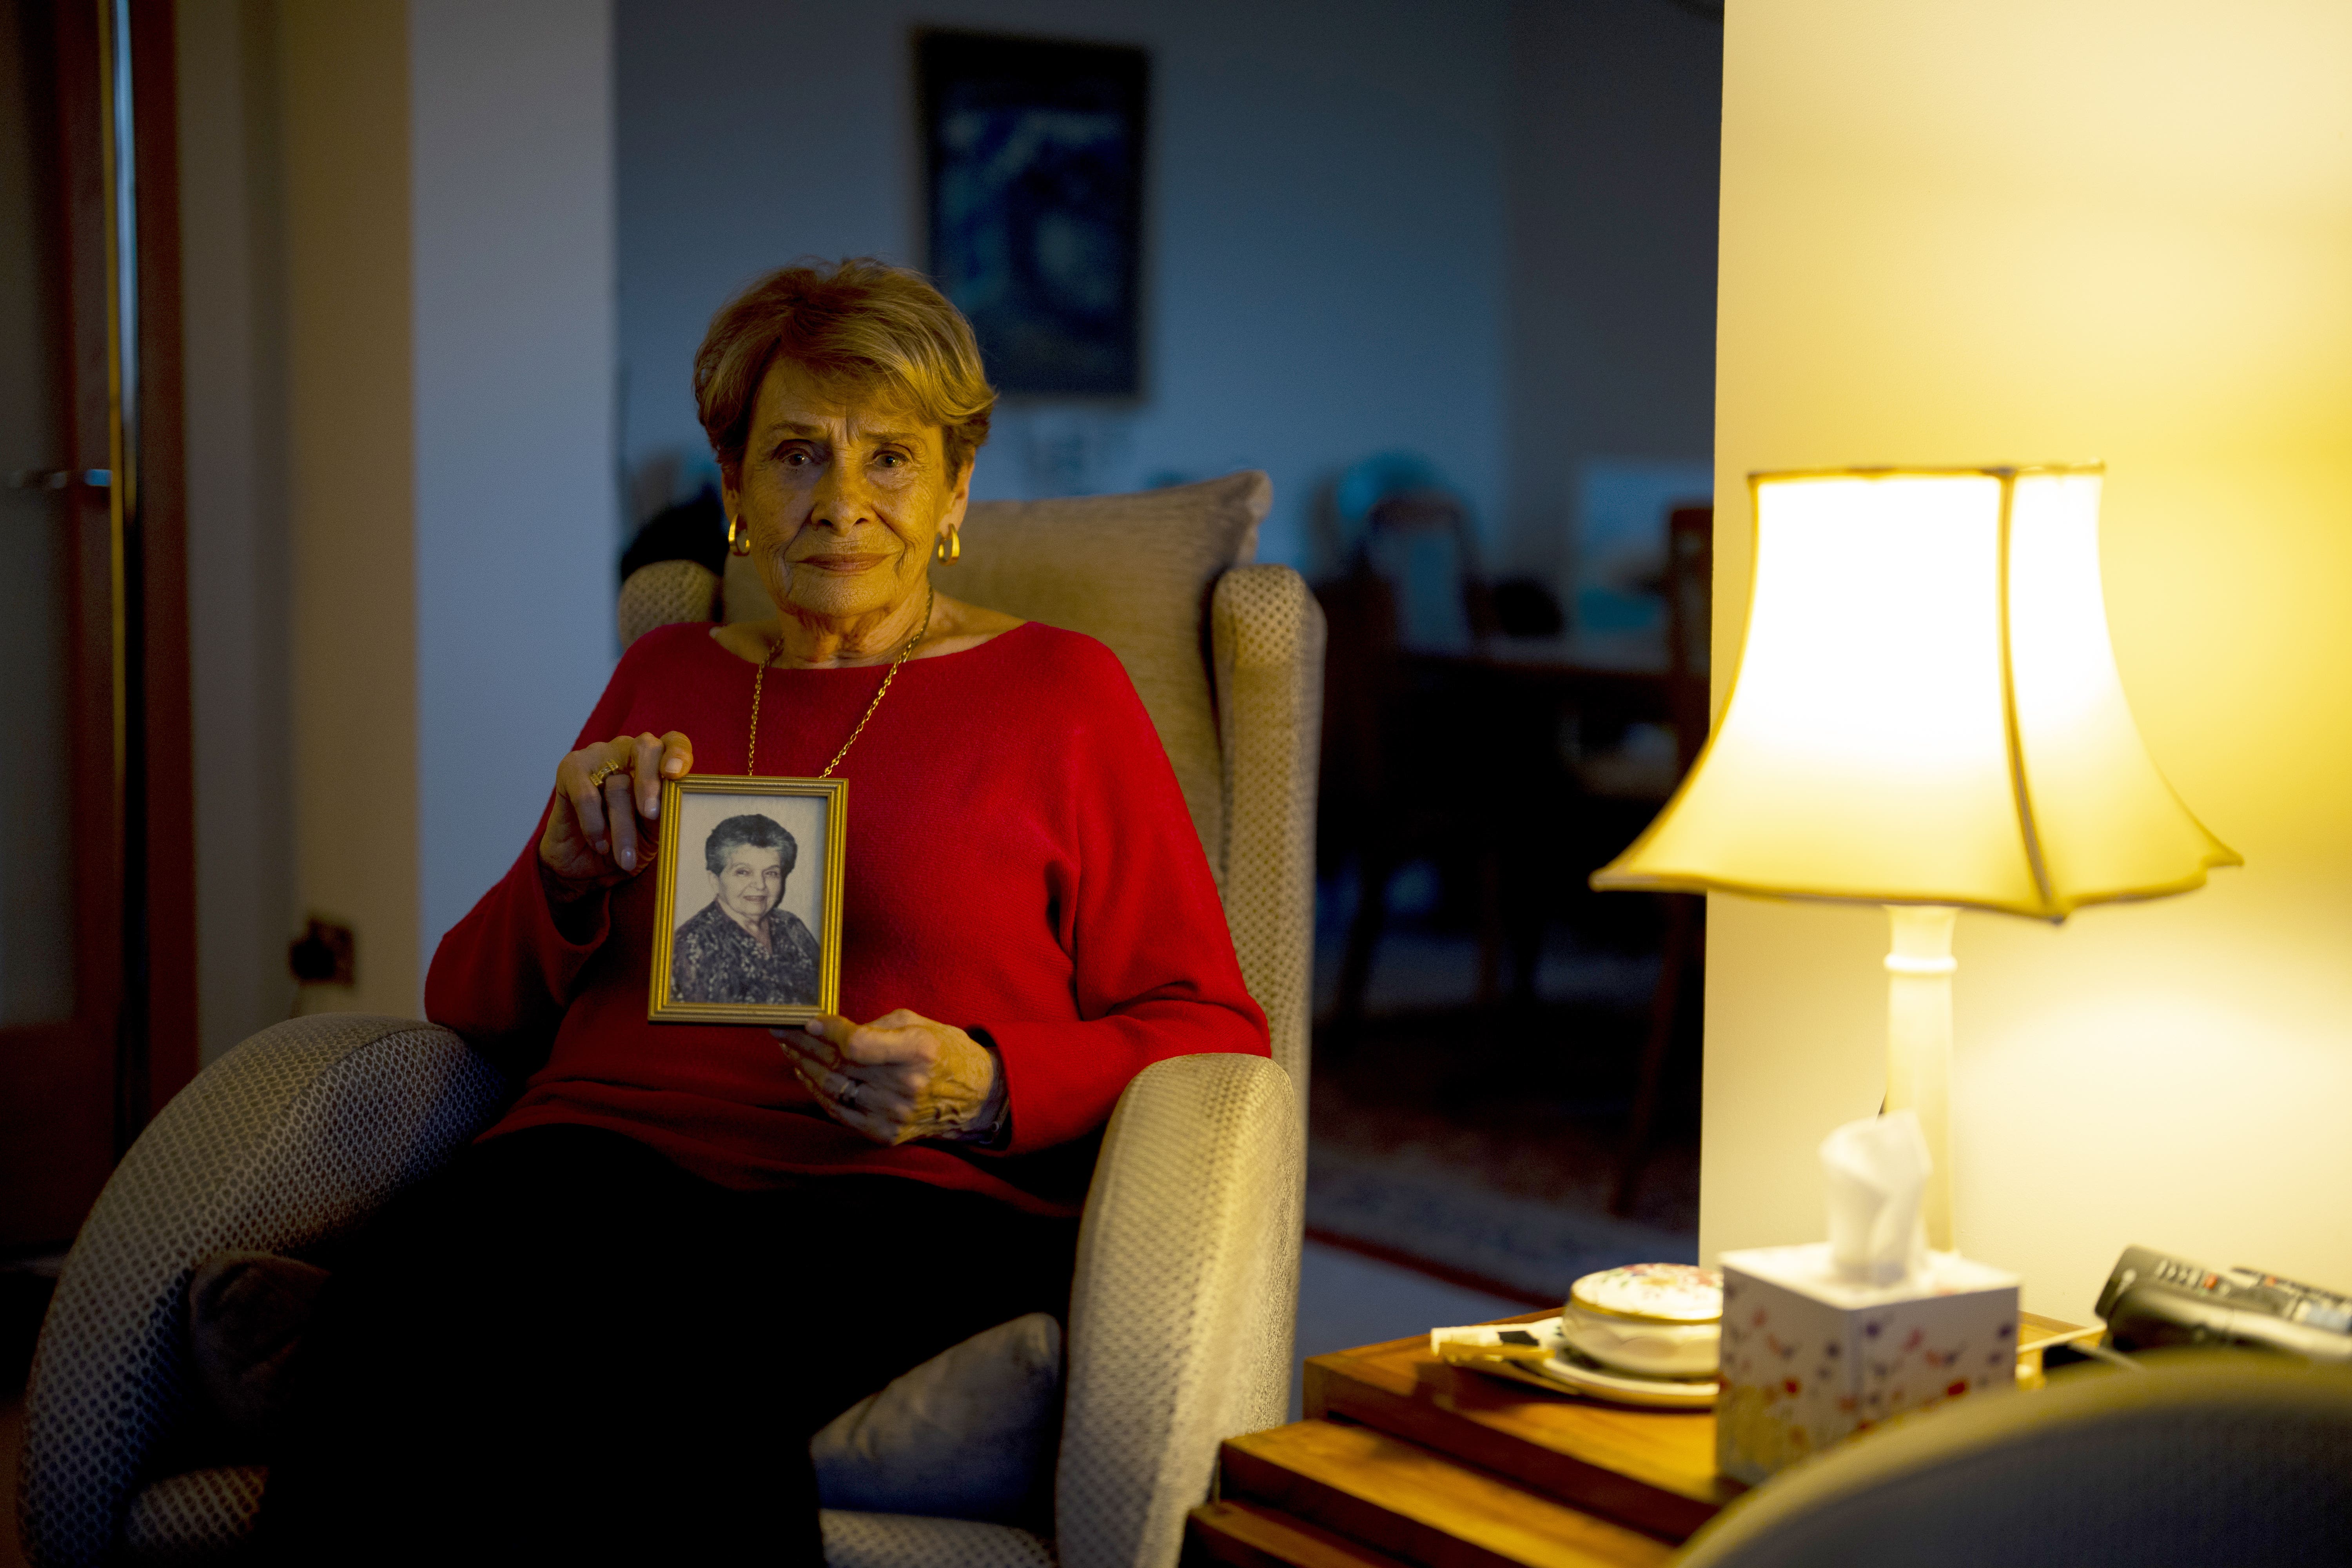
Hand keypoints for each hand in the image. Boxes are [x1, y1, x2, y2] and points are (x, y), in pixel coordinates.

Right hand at [539, 731, 693, 897]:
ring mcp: (599, 755)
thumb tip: (682, 808)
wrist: (587, 865)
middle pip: (646, 748)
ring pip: (618, 783)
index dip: (678, 753)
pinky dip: (595, 824)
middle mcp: (630, 750)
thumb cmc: (628, 841)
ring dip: (623, 827)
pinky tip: (600, 845)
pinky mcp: (571, 769)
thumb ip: (668, 813)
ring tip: (626, 859)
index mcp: (658, 761)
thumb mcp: (655, 832)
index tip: (675, 774)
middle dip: (650, 783)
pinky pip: (586, 795)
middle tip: (650, 814)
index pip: (674, 742)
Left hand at [776, 1011, 1004, 1146]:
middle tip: (782, 1031)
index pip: (857, 1044)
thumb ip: (876, 1025)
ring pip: (833, 1089)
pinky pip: (840, 1112)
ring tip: (789, 1050)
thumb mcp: (919, 1024)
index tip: (807, 1020)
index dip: (827, 1032)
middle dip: (804, 1045)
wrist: (976, 1097)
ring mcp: (894, 1114)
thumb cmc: (944, 1052)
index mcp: (918, 1052)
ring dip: (805, 1067)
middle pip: (839, 1065)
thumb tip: (830, 1028)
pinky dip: (818, 1093)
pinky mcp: (885, 1133)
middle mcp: (906, 1086)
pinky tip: (806, 1075)